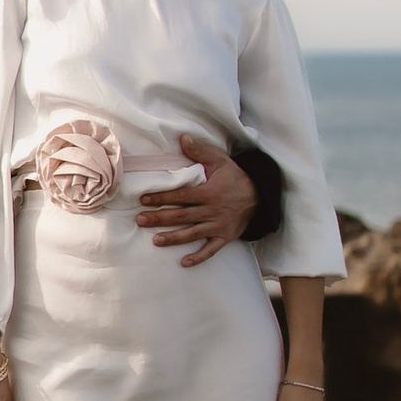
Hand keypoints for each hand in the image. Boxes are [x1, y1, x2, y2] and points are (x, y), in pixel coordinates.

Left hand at [135, 134, 254, 268]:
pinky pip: (211, 250)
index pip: (181, 196)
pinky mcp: (225, 237)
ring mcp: (219, 226)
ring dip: (174, 238)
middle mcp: (212, 211)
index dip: (162, 197)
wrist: (260, 196)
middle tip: (140, 220)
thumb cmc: (235, 177)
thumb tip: (183, 138)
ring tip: (156, 241)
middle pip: (182, 216)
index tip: (144, 199)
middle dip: (160, 218)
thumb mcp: (220, 161)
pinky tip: (184, 262)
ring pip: (193, 234)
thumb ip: (200, 151)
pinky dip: (198, 257)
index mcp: (209, 192)